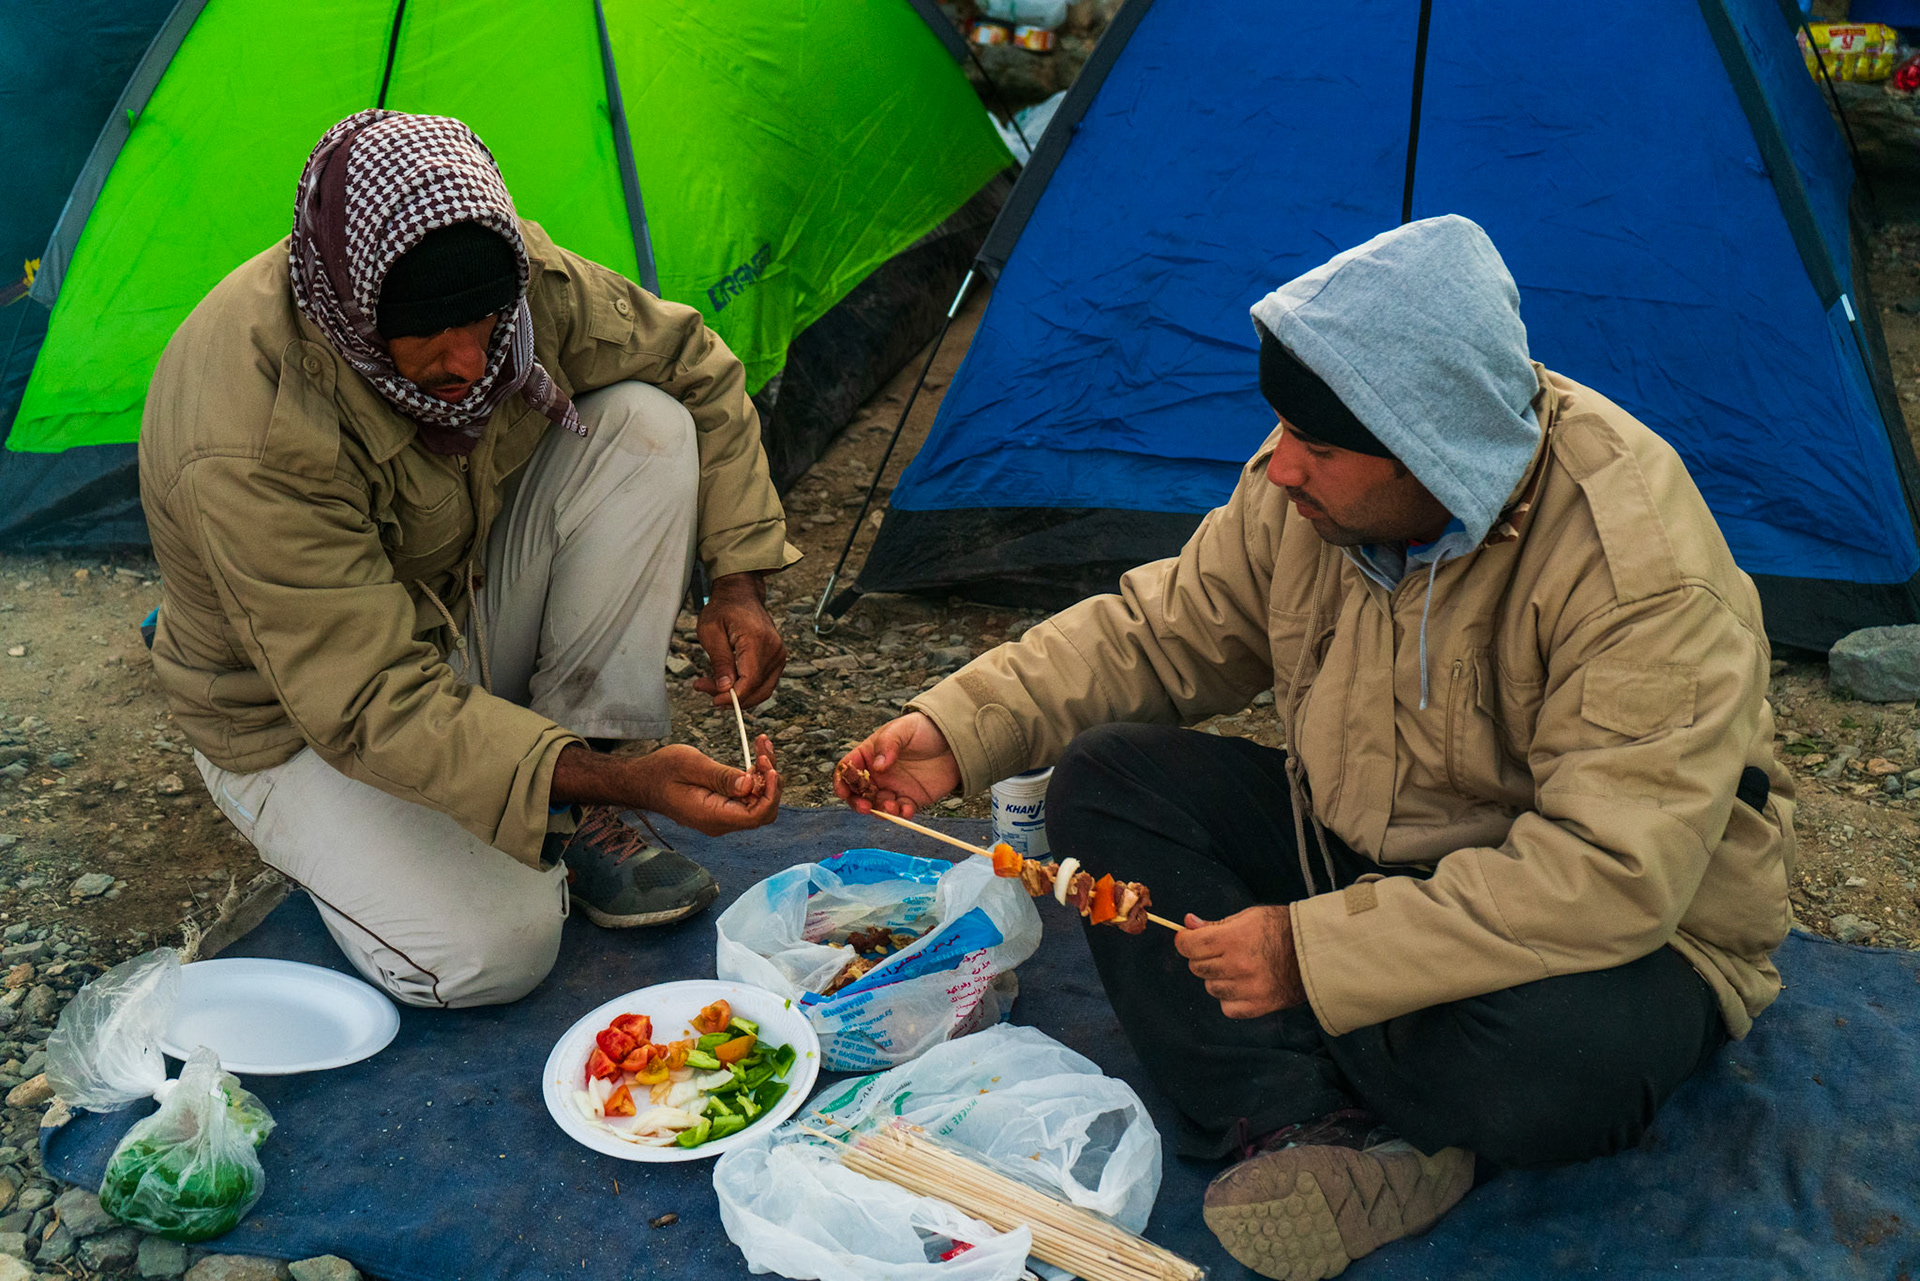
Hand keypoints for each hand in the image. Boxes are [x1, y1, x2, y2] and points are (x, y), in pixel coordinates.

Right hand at [638, 737, 780, 835]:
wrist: (643, 781)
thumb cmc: (662, 771)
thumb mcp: (690, 765)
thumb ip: (720, 777)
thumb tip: (749, 784)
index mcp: (712, 816)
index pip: (756, 815)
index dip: (770, 793)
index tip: (769, 767)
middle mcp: (721, 822)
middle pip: (763, 810)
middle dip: (771, 781)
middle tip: (763, 751)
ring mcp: (723, 817)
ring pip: (759, 802)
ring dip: (766, 775)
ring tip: (761, 745)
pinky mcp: (724, 807)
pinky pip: (748, 797)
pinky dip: (756, 776)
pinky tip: (756, 754)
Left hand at [692, 571, 785, 707]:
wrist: (741, 595)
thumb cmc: (724, 609)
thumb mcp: (711, 632)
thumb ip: (719, 661)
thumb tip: (725, 688)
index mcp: (757, 640)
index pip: (750, 680)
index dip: (733, 696)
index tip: (714, 700)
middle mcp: (774, 650)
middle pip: (757, 689)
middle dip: (731, 697)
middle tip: (705, 687)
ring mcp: (778, 655)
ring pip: (761, 690)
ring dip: (738, 695)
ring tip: (713, 685)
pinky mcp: (777, 660)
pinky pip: (764, 683)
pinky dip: (746, 689)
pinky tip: (728, 682)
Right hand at [834, 711, 959, 817]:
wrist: (954, 740)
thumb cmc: (923, 729)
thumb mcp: (903, 729)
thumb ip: (888, 744)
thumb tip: (877, 766)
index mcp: (869, 755)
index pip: (848, 770)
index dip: (842, 782)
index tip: (843, 792)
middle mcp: (878, 774)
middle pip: (858, 793)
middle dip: (858, 803)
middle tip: (866, 807)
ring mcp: (893, 788)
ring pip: (878, 806)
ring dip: (881, 810)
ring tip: (892, 806)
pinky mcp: (911, 799)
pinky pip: (901, 811)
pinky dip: (901, 814)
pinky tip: (907, 809)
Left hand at [1175, 905, 1306, 1018]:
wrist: (1317, 952)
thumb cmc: (1282, 929)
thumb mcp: (1248, 917)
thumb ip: (1215, 924)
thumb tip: (1187, 924)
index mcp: (1234, 939)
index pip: (1190, 945)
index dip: (1184, 941)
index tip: (1188, 939)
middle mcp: (1239, 965)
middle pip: (1197, 967)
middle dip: (1202, 958)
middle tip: (1219, 952)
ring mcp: (1248, 988)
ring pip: (1211, 987)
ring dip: (1217, 978)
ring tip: (1236, 968)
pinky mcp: (1258, 1006)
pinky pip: (1227, 1007)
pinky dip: (1229, 998)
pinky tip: (1243, 985)